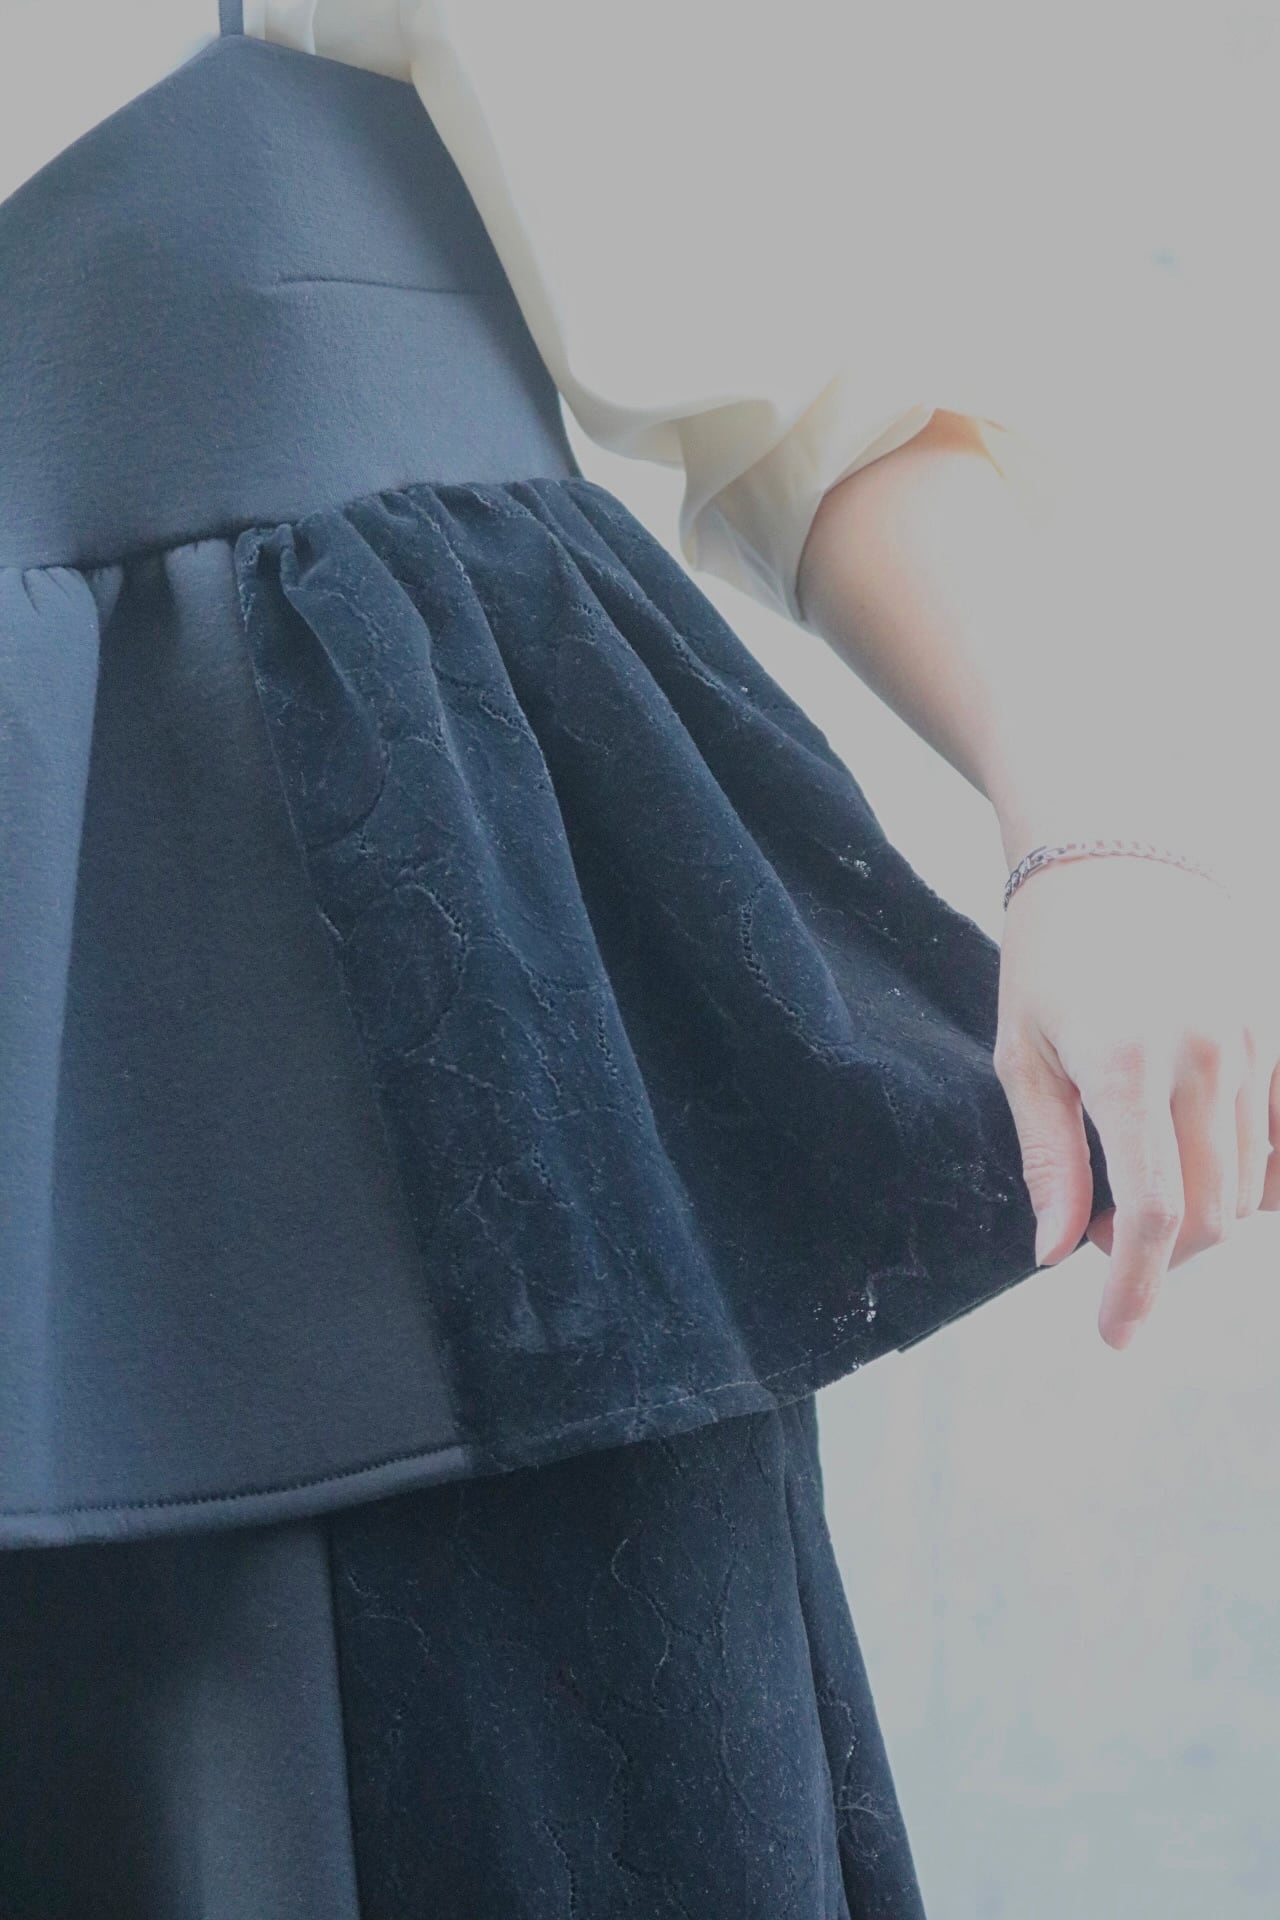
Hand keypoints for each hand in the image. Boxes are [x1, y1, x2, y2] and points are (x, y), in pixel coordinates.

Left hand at [991, 852, 1279, 1348]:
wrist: (1119, 847)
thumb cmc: (1050, 953)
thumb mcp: (1022, 1051)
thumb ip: (1047, 1155)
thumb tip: (1052, 1253)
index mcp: (1124, 1063)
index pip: (1150, 1212)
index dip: (1134, 1288)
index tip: (1114, 1335)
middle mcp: (1203, 1056)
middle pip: (1207, 1215)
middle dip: (1153, 1255)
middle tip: (1094, 1231)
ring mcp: (1253, 1042)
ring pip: (1248, 1188)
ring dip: (1195, 1220)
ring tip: (1132, 1184)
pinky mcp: (1279, 1032)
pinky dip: (1248, 1180)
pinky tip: (1197, 1166)